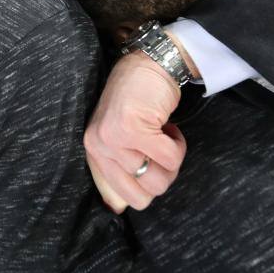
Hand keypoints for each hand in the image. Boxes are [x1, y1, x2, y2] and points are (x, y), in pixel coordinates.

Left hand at [83, 51, 186, 212]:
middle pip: (142, 196)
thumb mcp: (120, 135)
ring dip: (173, 162)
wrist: (149, 63)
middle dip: (162, 177)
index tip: (152, 168)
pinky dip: (179, 146)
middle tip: (163, 152)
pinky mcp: (133, 130)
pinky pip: (170, 159)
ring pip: (159, 181)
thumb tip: (118, 210)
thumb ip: (119, 167)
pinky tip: (170, 128)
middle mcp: (99, 147)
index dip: (143, 189)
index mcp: (94, 152)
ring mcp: (114, 139)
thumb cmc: (139, 99)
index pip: (117, 197)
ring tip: (166, 136)